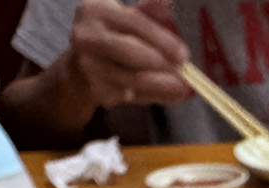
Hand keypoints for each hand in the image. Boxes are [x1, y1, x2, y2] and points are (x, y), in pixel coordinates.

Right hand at [68, 0, 189, 108]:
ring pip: (132, 78)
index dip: (162, 39)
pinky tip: (167, 94)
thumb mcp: (128, 18)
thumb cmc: (113, 36)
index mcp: (96, 10)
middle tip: (185, 72)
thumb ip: (148, 12)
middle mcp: (86, 36)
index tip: (184, 54)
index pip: (134, 23)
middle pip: (130, 52)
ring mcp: (88, 65)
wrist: (83, 64)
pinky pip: (131, 96)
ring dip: (161, 85)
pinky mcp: (96, 89)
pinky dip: (153, 96)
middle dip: (162, 63)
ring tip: (181, 86)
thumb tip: (166, 1)